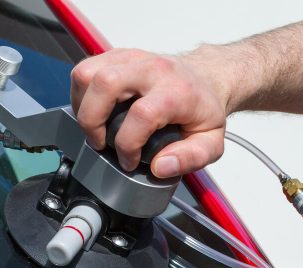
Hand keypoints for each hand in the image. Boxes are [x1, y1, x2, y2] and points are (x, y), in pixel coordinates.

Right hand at [71, 48, 227, 176]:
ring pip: (88, 73)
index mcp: (178, 92)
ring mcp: (133, 59)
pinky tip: (94, 112)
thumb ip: (190, 159)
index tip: (130, 161)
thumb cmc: (205, 111)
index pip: (142, 114)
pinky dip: (81, 94)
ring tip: (95, 129)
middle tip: (101, 144)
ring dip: (82, 107)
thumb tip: (160, 167)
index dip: (129, 144)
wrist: (206, 79)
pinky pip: (86, 69)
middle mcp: (153, 70)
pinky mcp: (119, 56)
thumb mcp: (211, 143)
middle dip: (92, 121)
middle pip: (106, 84)